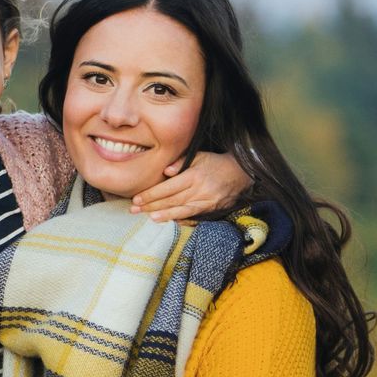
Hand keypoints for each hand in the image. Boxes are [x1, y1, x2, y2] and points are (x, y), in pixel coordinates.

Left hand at [131, 150, 251, 221]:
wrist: (242, 173)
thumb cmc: (216, 163)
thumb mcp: (200, 156)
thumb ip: (181, 162)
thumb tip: (166, 171)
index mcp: (194, 175)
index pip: (168, 187)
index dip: (152, 194)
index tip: (137, 199)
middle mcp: (199, 190)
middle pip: (171, 200)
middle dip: (152, 206)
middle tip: (135, 210)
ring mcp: (206, 202)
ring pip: (181, 210)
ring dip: (165, 215)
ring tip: (150, 218)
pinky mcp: (211, 210)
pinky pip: (193, 216)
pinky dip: (181, 219)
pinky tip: (169, 221)